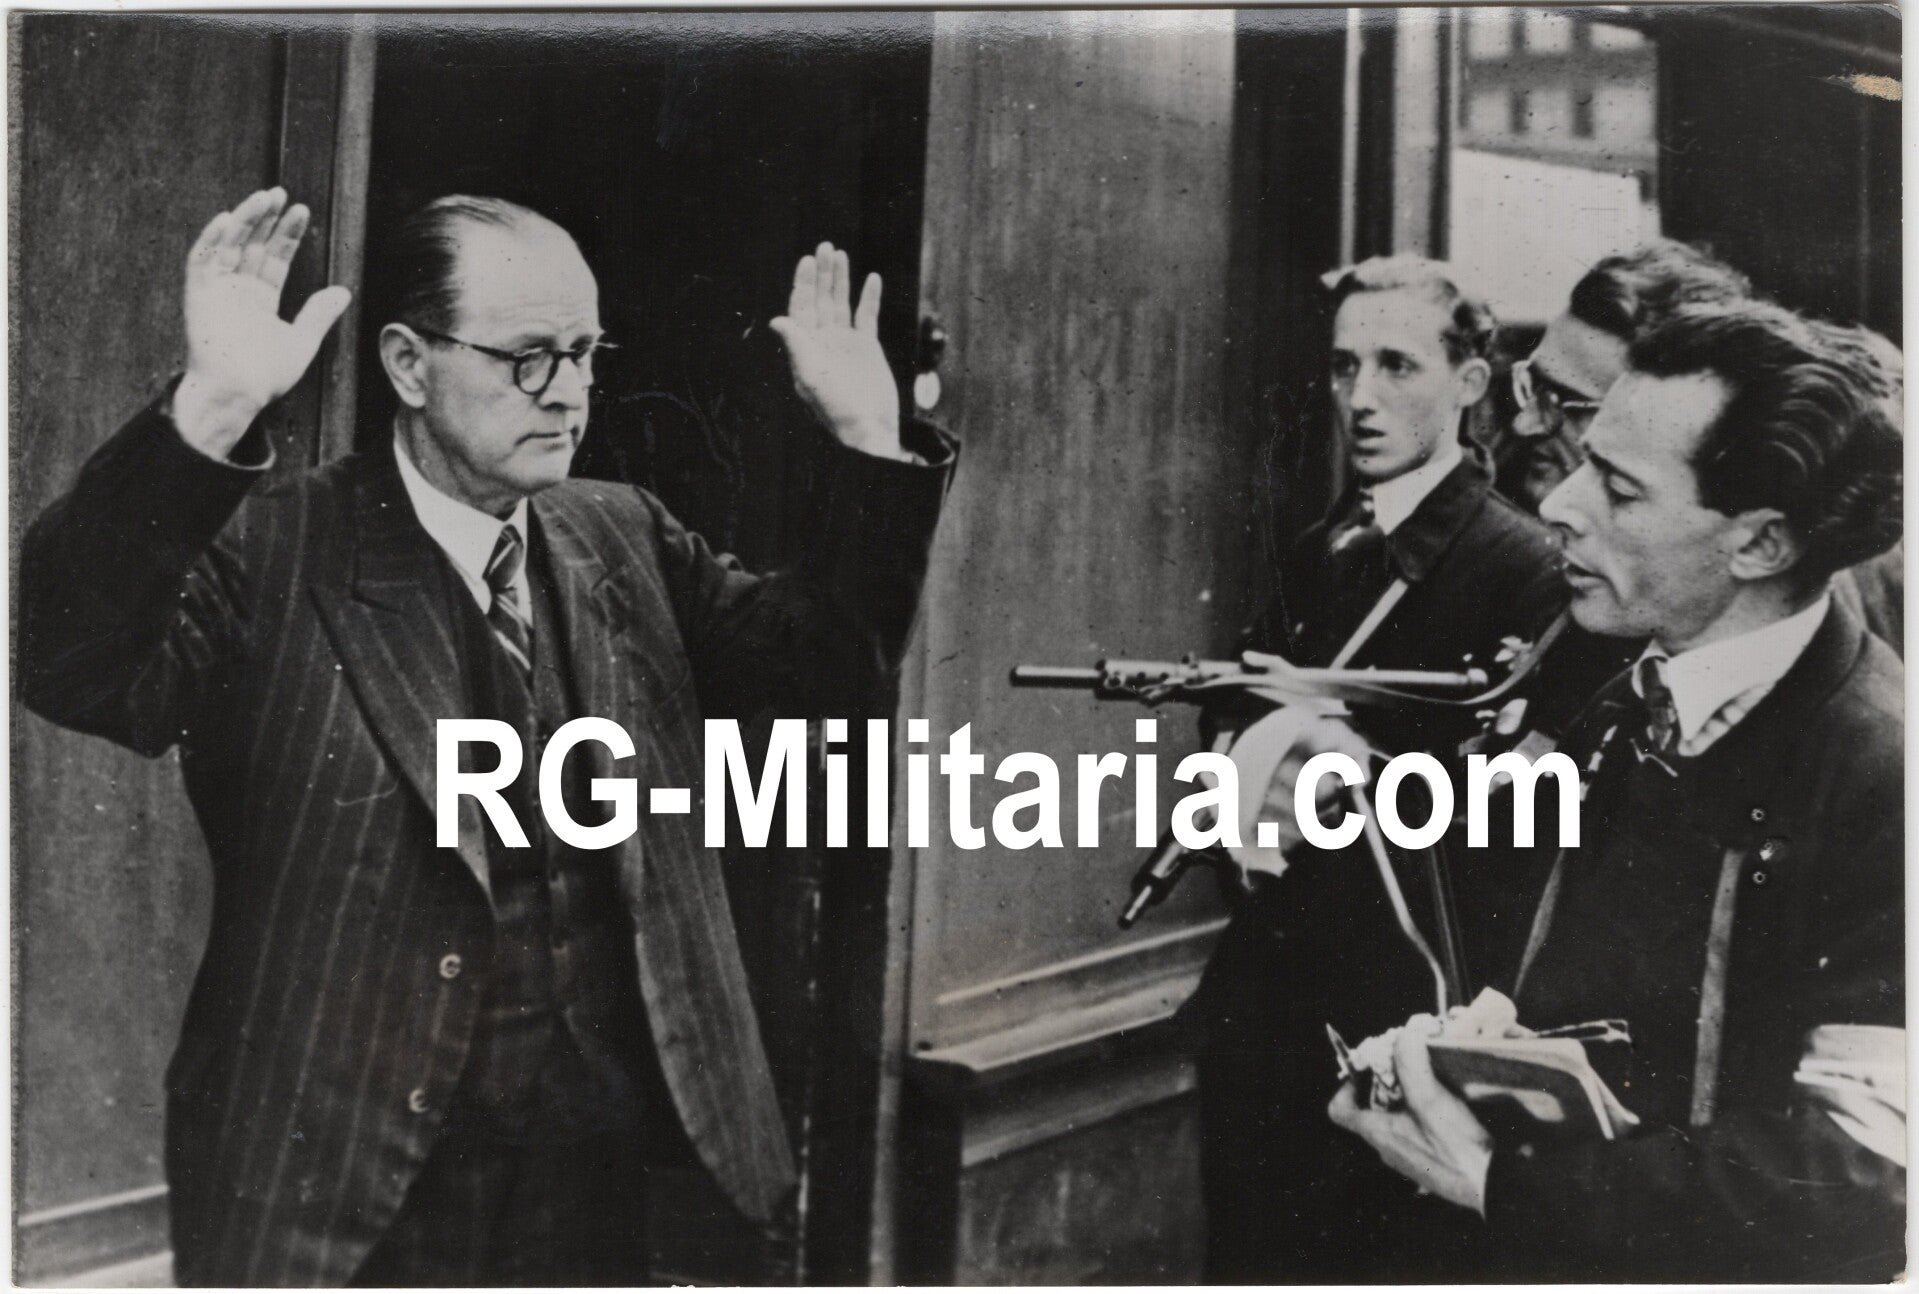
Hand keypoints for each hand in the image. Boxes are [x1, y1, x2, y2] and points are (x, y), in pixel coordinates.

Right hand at [174, 188, 352, 457]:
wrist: (238, 394)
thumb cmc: (266, 376)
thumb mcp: (301, 341)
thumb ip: (319, 314)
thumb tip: (343, 290)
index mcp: (260, 299)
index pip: (275, 257)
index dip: (287, 234)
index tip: (301, 211)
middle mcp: (238, 290)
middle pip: (252, 245)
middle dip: (266, 219)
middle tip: (280, 193)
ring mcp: (217, 291)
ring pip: (228, 245)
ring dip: (243, 220)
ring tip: (262, 198)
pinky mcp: (198, 296)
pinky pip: (201, 262)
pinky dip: (211, 240)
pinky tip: (226, 219)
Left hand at [770, 242, 904, 457]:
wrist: (867, 426)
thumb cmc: (836, 408)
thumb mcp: (812, 376)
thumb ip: (797, 347)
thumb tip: (777, 320)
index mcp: (806, 346)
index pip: (802, 307)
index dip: (803, 283)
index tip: (808, 260)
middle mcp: (823, 340)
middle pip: (820, 299)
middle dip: (821, 273)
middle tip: (824, 247)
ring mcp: (845, 342)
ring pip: (841, 303)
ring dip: (840, 279)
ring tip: (840, 253)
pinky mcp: (866, 347)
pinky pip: (867, 316)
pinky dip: (869, 297)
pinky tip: (871, 278)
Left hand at [1327, 1014, 1493, 1215]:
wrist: (1490, 1187)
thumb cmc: (1454, 1147)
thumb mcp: (1429, 1098)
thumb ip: (1411, 1062)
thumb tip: (1406, 1033)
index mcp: (1378, 1133)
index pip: (1339, 1110)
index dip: (1345, 1086)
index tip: (1366, 1069)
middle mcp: (1388, 1148)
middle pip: (1370, 1108)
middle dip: (1385, 1082)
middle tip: (1406, 1064)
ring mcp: (1409, 1157)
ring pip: (1396, 1118)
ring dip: (1408, 1095)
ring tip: (1429, 1078)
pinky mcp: (1431, 1161)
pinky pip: (1417, 1131)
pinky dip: (1425, 1112)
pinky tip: (1448, 1103)